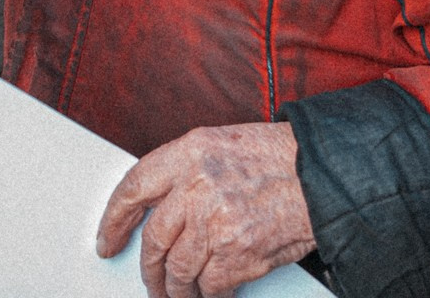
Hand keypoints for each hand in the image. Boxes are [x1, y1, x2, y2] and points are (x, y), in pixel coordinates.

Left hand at [96, 122, 315, 297]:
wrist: (322, 176)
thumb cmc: (277, 159)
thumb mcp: (220, 146)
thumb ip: (186, 175)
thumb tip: (160, 214)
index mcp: (189, 152)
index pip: (133, 187)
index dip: (114, 219)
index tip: (107, 240)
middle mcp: (196, 186)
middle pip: (154, 239)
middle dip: (149, 270)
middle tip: (151, 283)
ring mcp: (215, 222)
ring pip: (178, 270)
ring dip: (177, 290)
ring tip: (180, 296)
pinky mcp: (236, 254)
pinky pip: (209, 286)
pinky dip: (208, 296)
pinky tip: (212, 294)